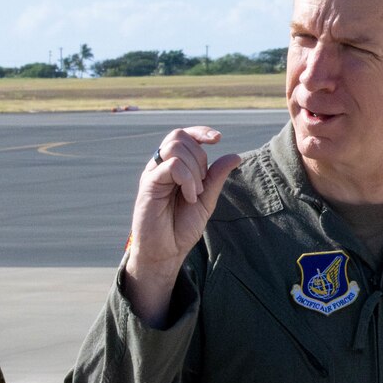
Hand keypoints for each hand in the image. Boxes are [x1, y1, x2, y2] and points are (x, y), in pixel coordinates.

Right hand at [123, 126, 242, 324]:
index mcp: (173, 167)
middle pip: (180, 137)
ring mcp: (153, 174)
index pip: (183, 136)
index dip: (200, 131)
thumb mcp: (206, 200)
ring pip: (175, 147)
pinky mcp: (148, 184)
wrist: (166, 252)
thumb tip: (234, 156)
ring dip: (194, 169)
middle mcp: (161, 167)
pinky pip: (171, 165)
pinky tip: (190, 197)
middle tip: (202, 186)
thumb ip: (216, 178)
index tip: (217, 138)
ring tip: (195, 193)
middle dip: (200, 158)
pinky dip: (187, 179)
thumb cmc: (181, 227)